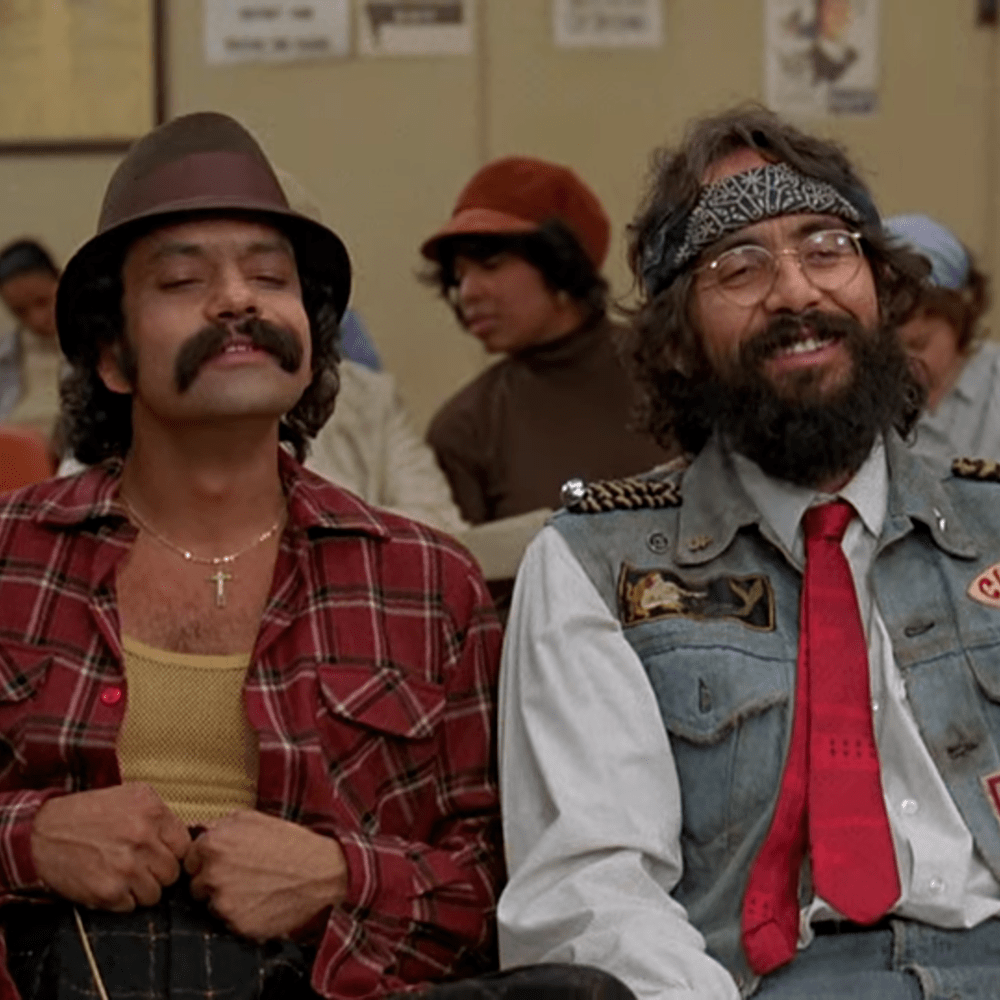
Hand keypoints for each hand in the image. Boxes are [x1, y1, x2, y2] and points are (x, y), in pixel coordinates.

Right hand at [31, 782, 190, 910]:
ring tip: (122, 876)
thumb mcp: (130, 797)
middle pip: (172, 873)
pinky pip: (131, 907)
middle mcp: (143, 837)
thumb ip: (159, 816)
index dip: (172, 853)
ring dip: (141, 890)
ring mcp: (127, 866)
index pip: (184, 845)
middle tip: (139, 867)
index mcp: (152, 811)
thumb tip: (182, 838)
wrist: (41, 833)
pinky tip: (107, 884)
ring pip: (155, 894)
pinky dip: (121, 901)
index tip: (161, 855)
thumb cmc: (87, 814)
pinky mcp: (108, 891)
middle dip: (157, 873)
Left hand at [184, 810, 347, 940]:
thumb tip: (201, 834)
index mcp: (213, 844)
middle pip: (196, 885)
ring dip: (225, 900)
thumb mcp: (253, 818)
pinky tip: (261, 901)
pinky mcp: (237, 925)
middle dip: (213, 881)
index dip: (206, 861)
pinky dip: (241, 915)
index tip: (223, 862)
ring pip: (211, 906)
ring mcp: (223, 902)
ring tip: (254, 888)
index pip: (188, 860)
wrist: (320, 871)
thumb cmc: (289, 842)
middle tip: (241, 875)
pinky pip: (228, 922)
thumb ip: (220, 825)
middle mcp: (213, 874)